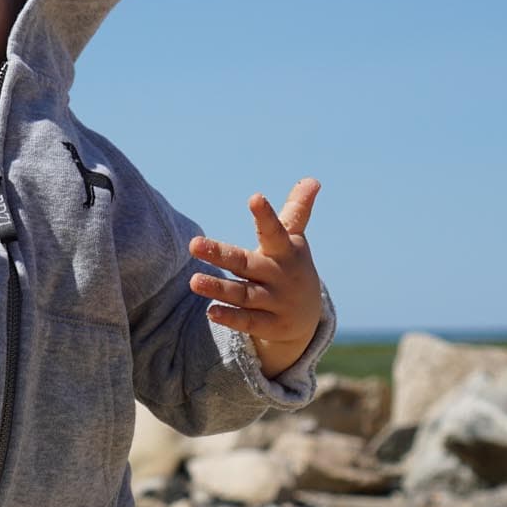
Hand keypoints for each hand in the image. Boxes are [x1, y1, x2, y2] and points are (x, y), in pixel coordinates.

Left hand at [187, 178, 323, 377]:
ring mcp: (276, 302)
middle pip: (247, 264)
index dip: (265, 216)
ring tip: (194, 281)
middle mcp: (280, 276)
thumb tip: (312, 180)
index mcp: (285, 251)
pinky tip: (210, 312)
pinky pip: (248, 322)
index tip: (254, 198)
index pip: (275, 231)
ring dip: (219, 288)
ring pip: (244, 295)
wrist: (308, 318)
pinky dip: (230, 318)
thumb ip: (297, 211)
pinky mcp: (271, 326)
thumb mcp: (295, 241)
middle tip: (194, 244)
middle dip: (221, 255)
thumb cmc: (291, 268)